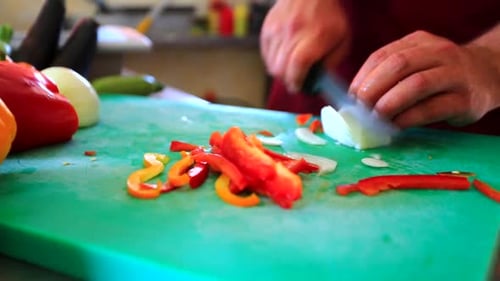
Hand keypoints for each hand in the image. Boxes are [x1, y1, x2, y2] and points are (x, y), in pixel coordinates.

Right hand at [260, 0, 349, 91]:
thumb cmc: (328, 17)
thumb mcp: (342, 39)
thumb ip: (332, 62)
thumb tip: (319, 80)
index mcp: (315, 36)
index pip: (299, 63)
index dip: (297, 80)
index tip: (299, 87)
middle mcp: (293, 33)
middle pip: (281, 68)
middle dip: (287, 81)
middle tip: (295, 82)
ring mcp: (277, 31)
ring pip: (271, 64)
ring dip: (280, 73)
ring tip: (289, 71)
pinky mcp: (267, 30)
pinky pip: (266, 55)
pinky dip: (273, 62)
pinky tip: (283, 60)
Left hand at [350, 30, 499, 128]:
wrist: (486, 76)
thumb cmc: (439, 75)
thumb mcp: (416, 63)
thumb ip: (389, 75)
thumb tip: (354, 102)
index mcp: (419, 41)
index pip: (382, 55)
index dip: (362, 77)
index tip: (350, 98)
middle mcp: (439, 52)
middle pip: (398, 65)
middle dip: (373, 89)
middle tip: (360, 110)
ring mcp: (455, 74)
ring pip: (416, 85)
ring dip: (389, 104)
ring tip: (375, 119)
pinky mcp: (465, 100)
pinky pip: (432, 108)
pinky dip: (408, 119)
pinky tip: (396, 126)